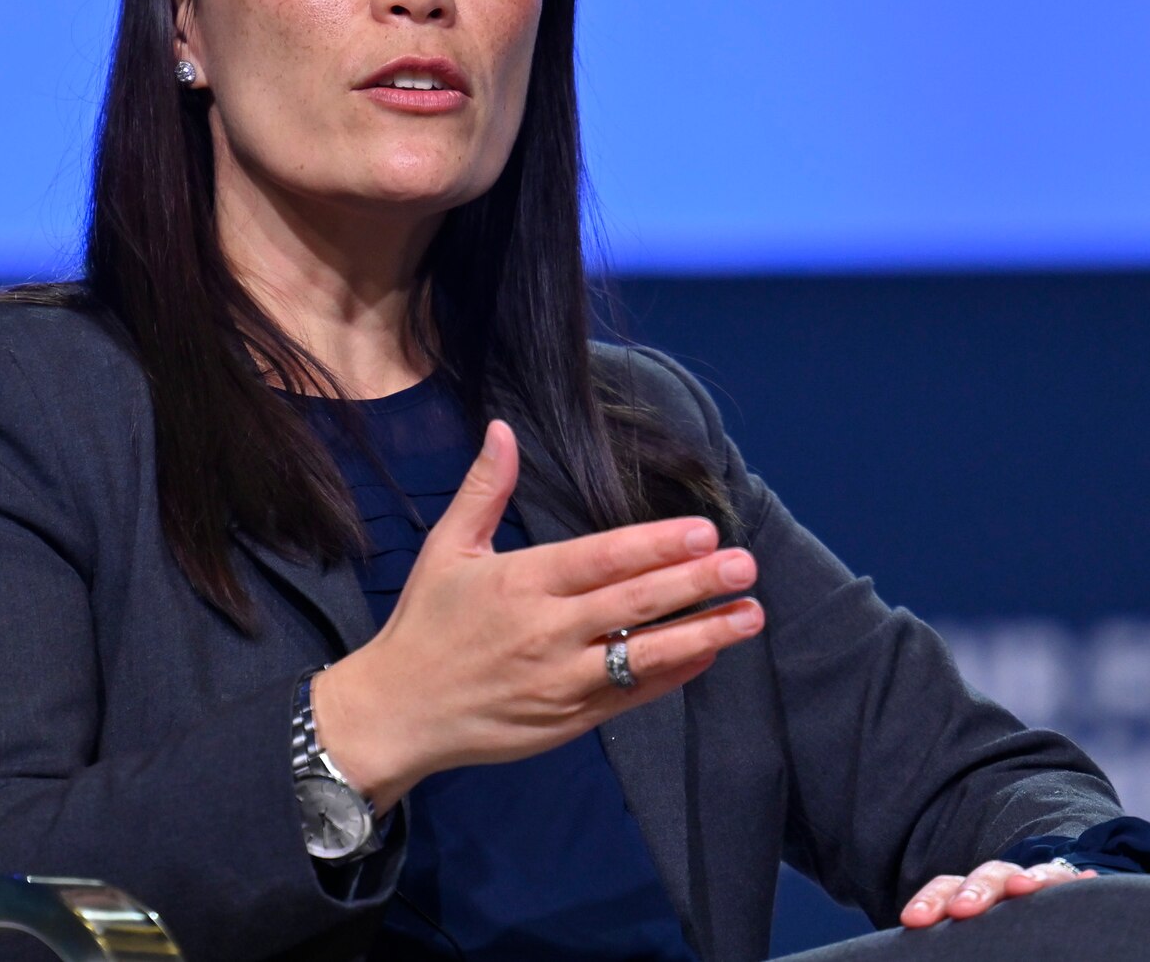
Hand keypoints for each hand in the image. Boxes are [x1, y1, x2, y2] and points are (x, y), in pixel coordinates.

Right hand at [312, 419, 763, 807]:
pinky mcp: (570, 720)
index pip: (604, 558)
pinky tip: (708, 655)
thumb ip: (484, 490)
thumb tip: (502, 429)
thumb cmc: (425, 625)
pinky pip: (632, 695)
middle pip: (636, 603)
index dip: (658, 544)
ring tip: (750, 614)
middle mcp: (548, 631)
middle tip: (744, 565)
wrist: (398, 713)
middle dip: (697, 583)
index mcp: (522, 583)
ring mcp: (562, 680)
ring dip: (703, 633)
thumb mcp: (447, 550)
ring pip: (645, 654)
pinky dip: (673, 674)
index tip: (704, 531)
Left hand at [899, 860, 1096, 928]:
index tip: (914, 919)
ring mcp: (1039, 885)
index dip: (930, 901)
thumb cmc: (991, 939)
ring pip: (1033, 874)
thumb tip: (918, 951)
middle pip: (986, 877)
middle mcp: (1003, 884)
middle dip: (974, 890)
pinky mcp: (1073, 892)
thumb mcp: (971, 941)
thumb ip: (953, 946)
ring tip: (1025, 886)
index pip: (946, 889)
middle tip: (962, 909)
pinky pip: (1074, 884)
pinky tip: (1087, 882)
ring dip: (1028, 878)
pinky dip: (1080, 884)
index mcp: (970, 896)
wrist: (1036, 926)